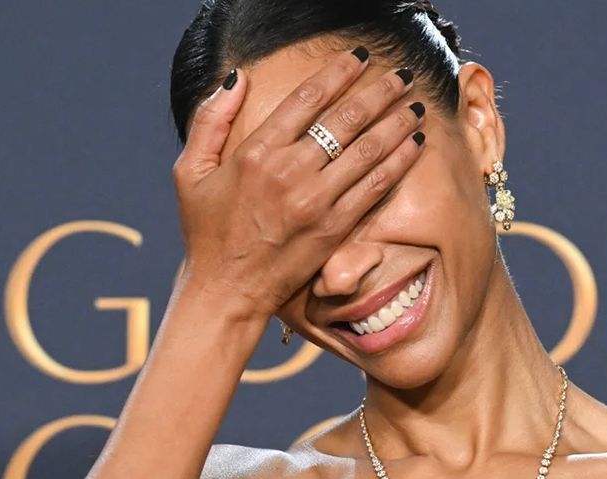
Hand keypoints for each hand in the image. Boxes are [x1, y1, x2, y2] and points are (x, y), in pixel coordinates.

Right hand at [171, 49, 427, 323]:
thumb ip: (210, 120)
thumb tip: (237, 78)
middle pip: (346, 119)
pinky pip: (376, 186)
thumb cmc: (206, 232)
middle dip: (379, 91)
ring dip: (398, 122)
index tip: (358, 58)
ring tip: (416, 104)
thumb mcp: (190, 171)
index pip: (306, 99)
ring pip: (368, 150)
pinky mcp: (335, 228)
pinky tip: (415, 143)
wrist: (226, 291)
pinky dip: (399, 161)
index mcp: (255, 153)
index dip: (337, 73)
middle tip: (400, 75)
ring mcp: (316, 202)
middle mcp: (290, 173)